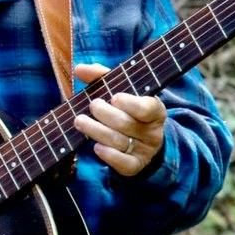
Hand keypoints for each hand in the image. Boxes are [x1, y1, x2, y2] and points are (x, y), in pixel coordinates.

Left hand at [71, 61, 167, 177]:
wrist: (142, 141)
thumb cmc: (127, 110)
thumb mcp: (120, 91)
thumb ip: (102, 78)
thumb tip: (80, 69)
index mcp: (155, 110)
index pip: (147, 108)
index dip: (131, 104)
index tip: (114, 98)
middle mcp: (153, 132)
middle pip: (127, 124)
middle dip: (105, 114)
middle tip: (92, 105)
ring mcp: (145, 150)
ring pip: (120, 142)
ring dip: (96, 131)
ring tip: (80, 121)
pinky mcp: (135, 166)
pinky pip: (123, 163)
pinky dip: (108, 155)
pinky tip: (96, 146)